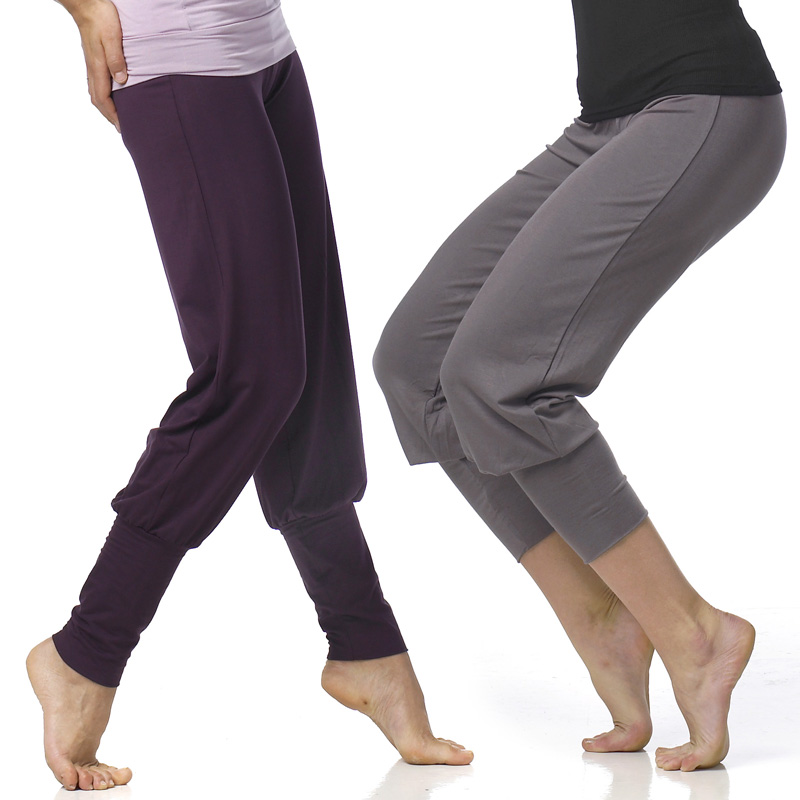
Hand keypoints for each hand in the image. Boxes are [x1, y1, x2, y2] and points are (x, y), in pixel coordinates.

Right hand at [59, 0, 127, 131]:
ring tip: (118, 118)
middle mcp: (93, 70)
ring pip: (96, 93)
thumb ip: (116, 59)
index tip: (123, 128)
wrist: (86, 4)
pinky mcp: (93, 61)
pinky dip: (104, 97)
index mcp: (98, 67)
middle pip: (98, 100)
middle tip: (123, 129)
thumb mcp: (112, 37)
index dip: (113, 115)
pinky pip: (96, 85)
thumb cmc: (101, 18)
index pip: (103, 99)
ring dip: (106, 108)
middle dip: (109, 117)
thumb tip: (121, 81)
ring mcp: (92, 66)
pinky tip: (112, 99)